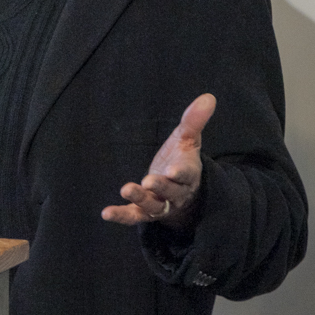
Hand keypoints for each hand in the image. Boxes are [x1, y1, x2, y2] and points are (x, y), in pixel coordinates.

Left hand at [101, 93, 215, 226]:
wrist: (181, 191)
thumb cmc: (182, 160)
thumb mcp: (187, 139)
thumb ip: (194, 120)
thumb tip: (208, 97)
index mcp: (188, 175)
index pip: (186, 174)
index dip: (180, 173)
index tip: (173, 170)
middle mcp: (176, 193)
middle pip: (170, 192)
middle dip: (161, 187)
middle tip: (148, 181)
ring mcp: (160, 204)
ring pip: (152, 206)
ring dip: (140, 199)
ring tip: (126, 189)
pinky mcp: (145, 212)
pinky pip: (134, 216)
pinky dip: (121, 216)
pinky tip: (106, 213)